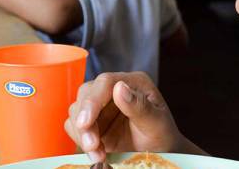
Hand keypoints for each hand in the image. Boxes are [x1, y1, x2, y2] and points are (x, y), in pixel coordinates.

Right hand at [64, 72, 187, 162]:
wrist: (161, 155)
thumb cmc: (163, 137)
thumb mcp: (157, 123)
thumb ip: (139, 106)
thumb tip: (119, 88)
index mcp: (133, 82)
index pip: (105, 82)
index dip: (92, 101)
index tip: (86, 122)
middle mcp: (114, 90)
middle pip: (86, 94)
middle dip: (84, 121)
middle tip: (92, 145)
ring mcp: (102, 107)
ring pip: (77, 111)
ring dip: (82, 134)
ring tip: (97, 154)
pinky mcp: (93, 123)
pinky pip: (75, 127)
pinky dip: (81, 141)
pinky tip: (97, 153)